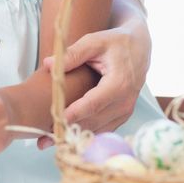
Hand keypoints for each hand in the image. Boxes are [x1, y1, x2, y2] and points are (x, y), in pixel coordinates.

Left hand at [41, 17, 150, 137]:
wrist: (139, 48)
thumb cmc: (114, 43)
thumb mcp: (94, 41)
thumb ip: (72, 53)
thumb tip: (48, 64)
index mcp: (119, 83)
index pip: (95, 103)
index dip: (76, 112)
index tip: (58, 119)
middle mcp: (125, 102)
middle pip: (94, 121)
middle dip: (69, 129)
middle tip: (44, 137)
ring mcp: (125, 112)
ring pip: (98, 129)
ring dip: (74, 136)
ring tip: (48, 141)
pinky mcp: (122, 117)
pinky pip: (102, 129)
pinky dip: (84, 134)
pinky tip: (64, 136)